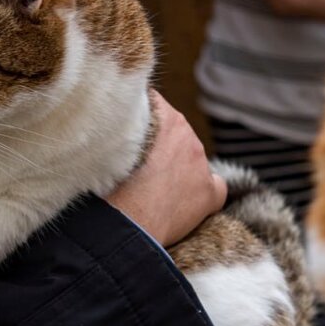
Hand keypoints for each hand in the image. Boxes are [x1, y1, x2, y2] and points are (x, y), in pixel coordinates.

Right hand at [104, 91, 225, 246]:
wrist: (124, 220)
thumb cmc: (109, 183)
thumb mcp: (110, 143)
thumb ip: (122, 127)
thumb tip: (116, 124)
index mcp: (164, 117)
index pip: (155, 105)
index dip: (141, 119)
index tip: (129, 132)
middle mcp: (187, 135)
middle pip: (176, 133)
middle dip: (160, 146)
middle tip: (138, 165)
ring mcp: (200, 163)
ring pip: (193, 160)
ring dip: (177, 170)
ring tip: (153, 190)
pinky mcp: (209, 192)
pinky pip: (215, 187)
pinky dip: (203, 194)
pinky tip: (186, 202)